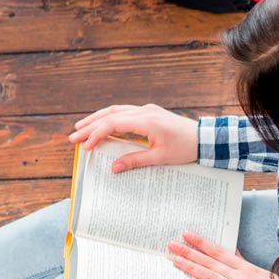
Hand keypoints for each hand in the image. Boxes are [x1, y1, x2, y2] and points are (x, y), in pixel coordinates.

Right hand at [69, 104, 199, 172]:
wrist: (205, 138)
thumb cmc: (186, 148)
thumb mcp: (161, 158)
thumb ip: (135, 161)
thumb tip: (113, 168)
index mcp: (147, 121)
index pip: (113, 123)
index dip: (97, 134)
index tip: (86, 146)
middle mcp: (145, 111)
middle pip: (110, 115)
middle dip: (90, 126)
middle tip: (73, 137)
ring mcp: (147, 110)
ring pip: (115, 111)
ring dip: (97, 119)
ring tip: (80, 128)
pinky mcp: (150, 112)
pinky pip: (124, 112)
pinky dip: (109, 118)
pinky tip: (101, 125)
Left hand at [168, 231, 278, 278]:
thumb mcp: (265, 275)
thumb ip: (246, 264)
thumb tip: (233, 253)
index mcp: (248, 268)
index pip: (220, 252)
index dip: (202, 243)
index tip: (187, 235)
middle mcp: (242, 278)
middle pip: (211, 263)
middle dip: (190, 253)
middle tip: (171, 245)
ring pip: (211, 277)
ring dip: (192, 268)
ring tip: (175, 260)